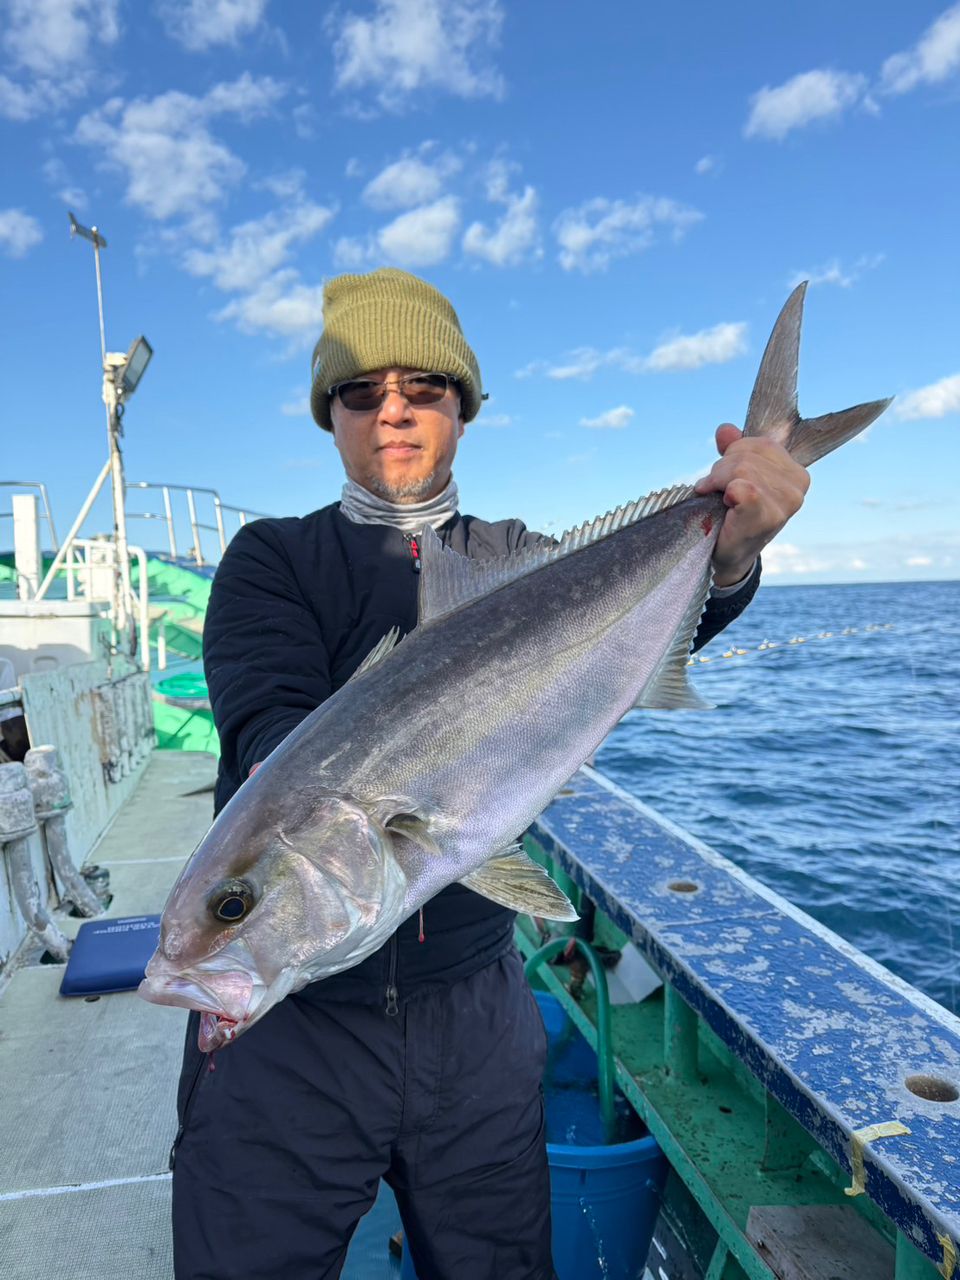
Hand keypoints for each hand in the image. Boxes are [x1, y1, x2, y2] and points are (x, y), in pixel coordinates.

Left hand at [694, 424, 809, 586]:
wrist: (729, 556)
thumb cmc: (734, 517)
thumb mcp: (735, 478)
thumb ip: (734, 452)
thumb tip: (725, 429)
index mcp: (797, 472)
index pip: (761, 443)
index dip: (734, 456)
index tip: (728, 479)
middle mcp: (798, 486)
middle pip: (747, 454)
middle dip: (722, 470)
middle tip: (719, 492)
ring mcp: (787, 501)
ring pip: (740, 467)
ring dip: (719, 483)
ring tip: (723, 501)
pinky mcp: (769, 514)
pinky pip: (740, 486)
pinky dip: (724, 493)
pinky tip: (726, 508)